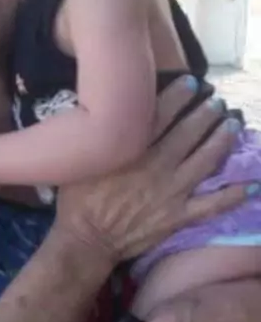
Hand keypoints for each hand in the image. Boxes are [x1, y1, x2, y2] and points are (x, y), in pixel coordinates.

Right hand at [56, 75, 246, 264]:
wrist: (86, 238)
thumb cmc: (78, 197)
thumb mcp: (82, 156)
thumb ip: (101, 134)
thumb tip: (109, 109)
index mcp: (133, 147)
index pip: (163, 112)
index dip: (181, 94)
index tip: (192, 82)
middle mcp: (157, 164)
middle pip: (190, 130)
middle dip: (207, 112)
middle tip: (216, 101)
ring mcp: (172, 190)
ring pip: (206, 159)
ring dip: (223, 139)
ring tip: (234, 124)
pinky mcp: (179, 215)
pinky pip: (212, 204)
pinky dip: (234, 194)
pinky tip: (252, 184)